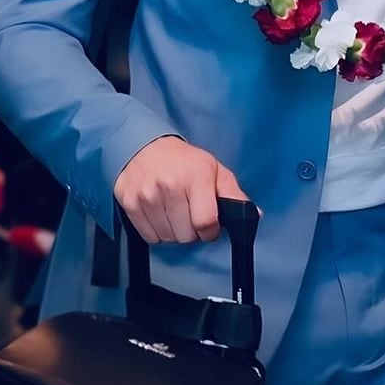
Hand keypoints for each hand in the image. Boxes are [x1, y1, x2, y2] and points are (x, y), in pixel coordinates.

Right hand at [113, 135, 247, 243]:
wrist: (145, 146)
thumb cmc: (184, 162)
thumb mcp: (214, 170)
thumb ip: (234, 195)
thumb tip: (254, 215)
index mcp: (196, 176)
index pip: (206, 224)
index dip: (210, 230)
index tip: (208, 222)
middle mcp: (170, 184)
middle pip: (186, 236)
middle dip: (191, 230)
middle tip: (188, 211)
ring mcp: (148, 194)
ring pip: (168, 238)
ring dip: (173, 231)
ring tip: (173, 210)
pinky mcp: (130, 202)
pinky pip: (150, 237)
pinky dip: (157, 231)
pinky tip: (159, 213)